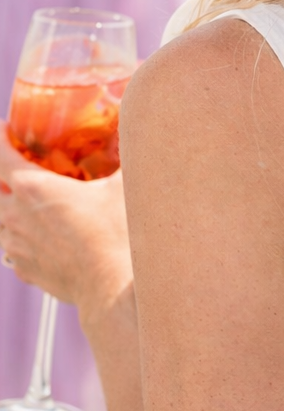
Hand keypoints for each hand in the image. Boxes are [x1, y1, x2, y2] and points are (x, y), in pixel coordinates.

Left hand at [0, 125, 131, 320]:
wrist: (113, 288)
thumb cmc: (118, 233)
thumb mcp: (123, 183)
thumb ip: (125, 151)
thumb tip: (138, 127)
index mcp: (33, 188)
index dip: (0, 139)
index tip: (4, 128)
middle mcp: (15, 216)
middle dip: (4, 176)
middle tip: (21, 164)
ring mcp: (17, 246)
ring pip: (0, 221)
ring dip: (9, 207)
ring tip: (31, 200)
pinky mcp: (25, 270)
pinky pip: (12, 247)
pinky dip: (20, 235)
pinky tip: (41, 232)